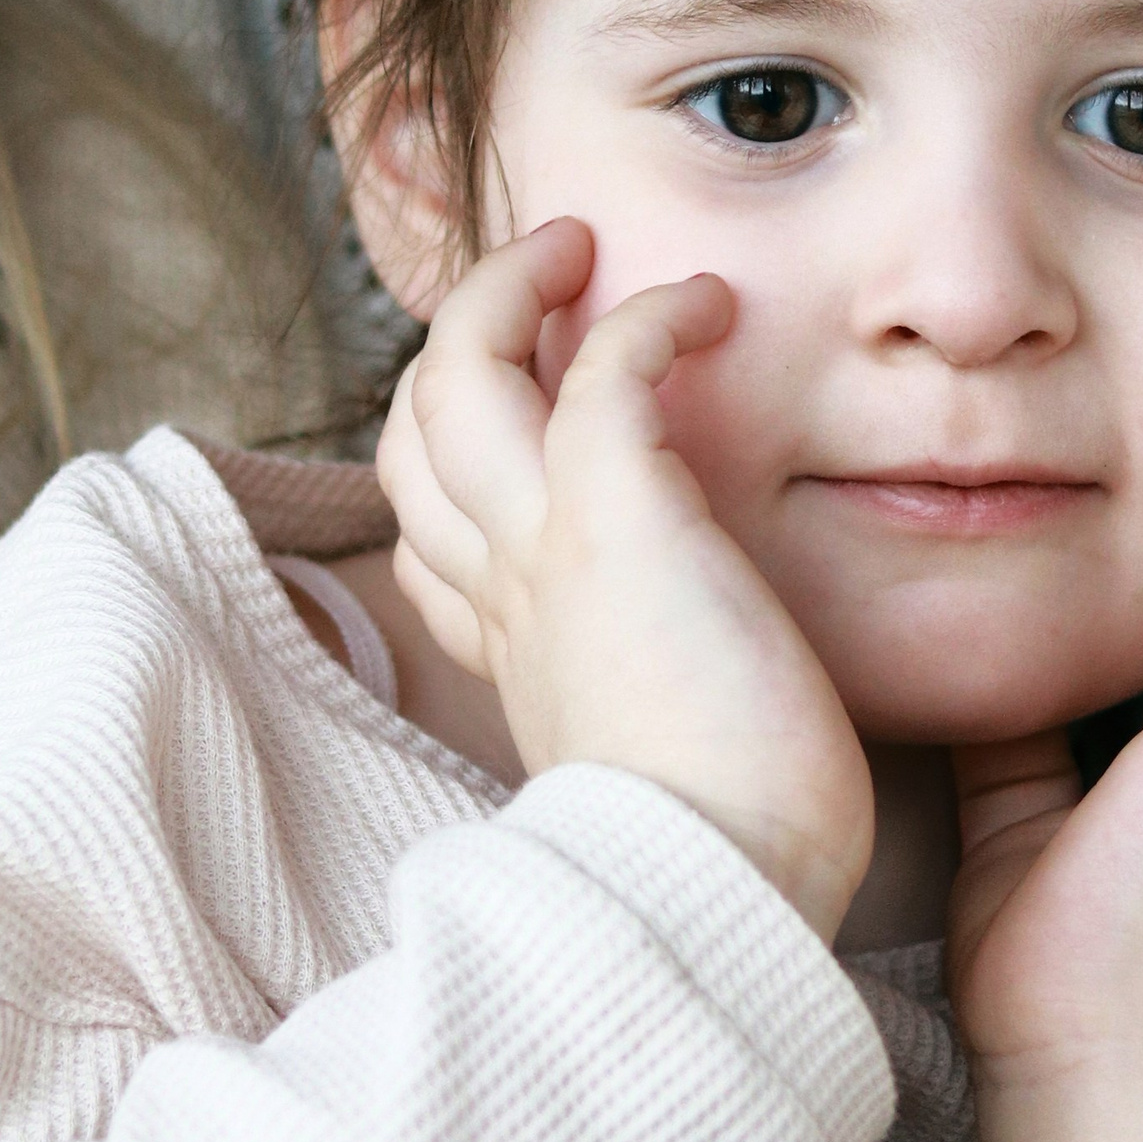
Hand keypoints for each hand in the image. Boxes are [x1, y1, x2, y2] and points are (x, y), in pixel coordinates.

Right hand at [378, 219, 873, 941]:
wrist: (722, 893)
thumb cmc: (731, 858)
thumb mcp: (661, 765)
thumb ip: (656, 705)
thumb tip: (711, 689)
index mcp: (516, 655)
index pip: (431, 539)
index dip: (454, 469)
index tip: (524, 435)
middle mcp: (507, 592)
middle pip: (411, 438)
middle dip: (458, 344)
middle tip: (540, 285)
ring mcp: (545, 548)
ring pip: (456, 378)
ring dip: (511, 289)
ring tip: (578, 248)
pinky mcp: (615, 515)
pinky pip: (600, 368)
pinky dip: (643, 316)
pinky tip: (706, 305)